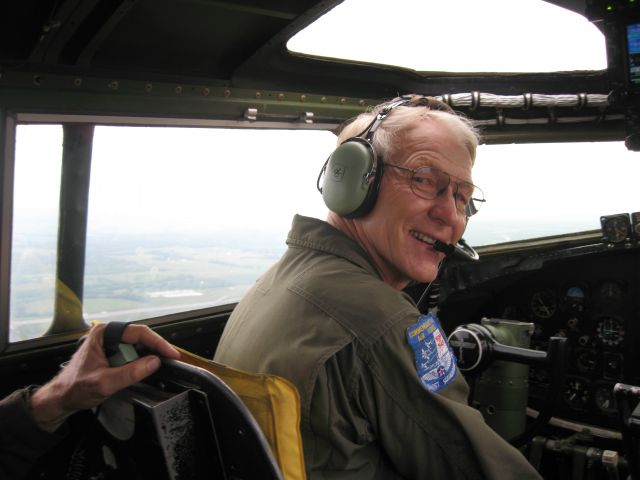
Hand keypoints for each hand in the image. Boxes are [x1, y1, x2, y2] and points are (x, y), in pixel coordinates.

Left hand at [29, 323, 179, 431]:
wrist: (61, 398)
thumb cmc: (74, 388)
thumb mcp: (105, 383)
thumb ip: (130, 372)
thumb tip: (154, 362)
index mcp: (103, 333)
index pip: (138, 332)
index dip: (158, 342)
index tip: (170, 353)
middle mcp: (107, 334)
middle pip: (140, 338)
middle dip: (154, 350)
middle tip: (168, 361)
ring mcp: (110, 343)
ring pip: (138, 346)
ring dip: (146, 358)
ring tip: (155, 368)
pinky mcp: (112, 353)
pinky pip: (132, 354)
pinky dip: (140, 363)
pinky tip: (143, 370)